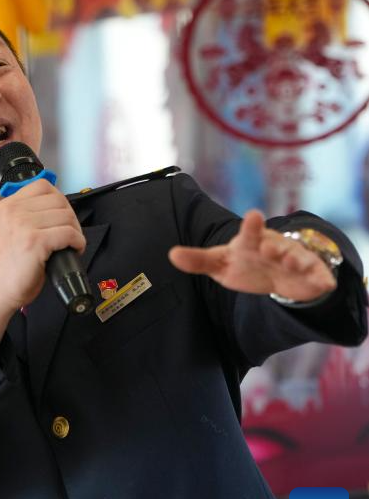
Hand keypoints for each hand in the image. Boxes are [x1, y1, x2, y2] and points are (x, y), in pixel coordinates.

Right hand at [0, 179, 85, 350]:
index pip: (42, 186)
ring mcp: (23, 225)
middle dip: (70, 217)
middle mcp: (13, 211)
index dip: (59, 200)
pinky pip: (68, 233)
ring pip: (66, 216)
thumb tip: (58, 210)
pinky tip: (74, 250)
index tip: (61, 216)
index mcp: (6, 206)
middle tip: (70, 234)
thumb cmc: (6, 267)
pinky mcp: (34, 242)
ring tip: (71, 244)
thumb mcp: (9, 230)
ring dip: (76, 231)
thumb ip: (26, 216)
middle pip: (58, 200)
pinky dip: (77, 242)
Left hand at [168, 209, 336, 301]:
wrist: (277, 276)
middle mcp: (274, 247)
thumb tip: (171, 255)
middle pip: (274, 245)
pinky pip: (318, 275)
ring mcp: (294, 259)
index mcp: (251, 242)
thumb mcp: (221, 264)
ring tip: (290, 262)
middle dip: (272, 246)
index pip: (249, 233)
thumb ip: (198, 260)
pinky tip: (326, 283)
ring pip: (297, 257)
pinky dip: (323, 278)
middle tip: (268, 249)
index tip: (254, 215)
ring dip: (295, 259)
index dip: (251, 226)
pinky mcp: (310, 273)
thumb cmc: (245, 263)